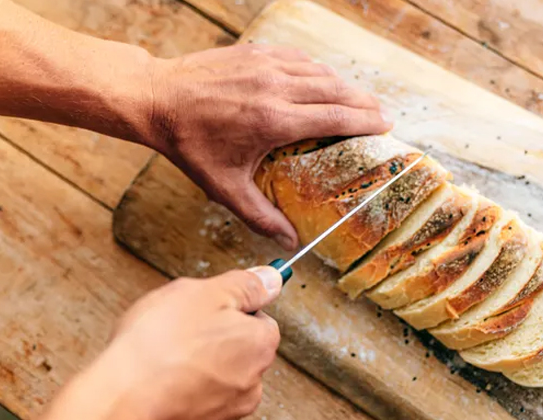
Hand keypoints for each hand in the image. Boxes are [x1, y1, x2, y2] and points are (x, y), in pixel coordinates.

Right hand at [107, 267, 282, 419]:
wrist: (119, 406)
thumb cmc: (157, 348)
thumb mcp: (204, 293)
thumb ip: (244, 285)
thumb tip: (270, 279)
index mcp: (260, 346)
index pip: (260, 319)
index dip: (230, 308)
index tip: (207, 307)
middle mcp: (252, 384)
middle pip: (239, 349)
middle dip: (213, 337)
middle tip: (179, 330)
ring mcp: (226, 412)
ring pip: (217, 377)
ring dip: (197, 366)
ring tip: (163, 357)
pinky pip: (195, 402)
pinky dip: (180, 392)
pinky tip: (157, 382)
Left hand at [145, 44, 393, 249]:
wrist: (156, 98)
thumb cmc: (189, 144)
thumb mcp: (224, 187)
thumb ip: (260, 216)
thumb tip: (290, 243)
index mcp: (273, 121)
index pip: (335, 117)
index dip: (366, 120)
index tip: (386, 126)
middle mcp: (275, 87)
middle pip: (337, 90)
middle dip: (366, 102)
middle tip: (382, 115)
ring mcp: (266, 65)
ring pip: (321, 72)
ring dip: (344, 86)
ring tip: (358, 101)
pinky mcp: (256, 52)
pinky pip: (299, 58)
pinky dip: (318, 70)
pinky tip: (323, 81)